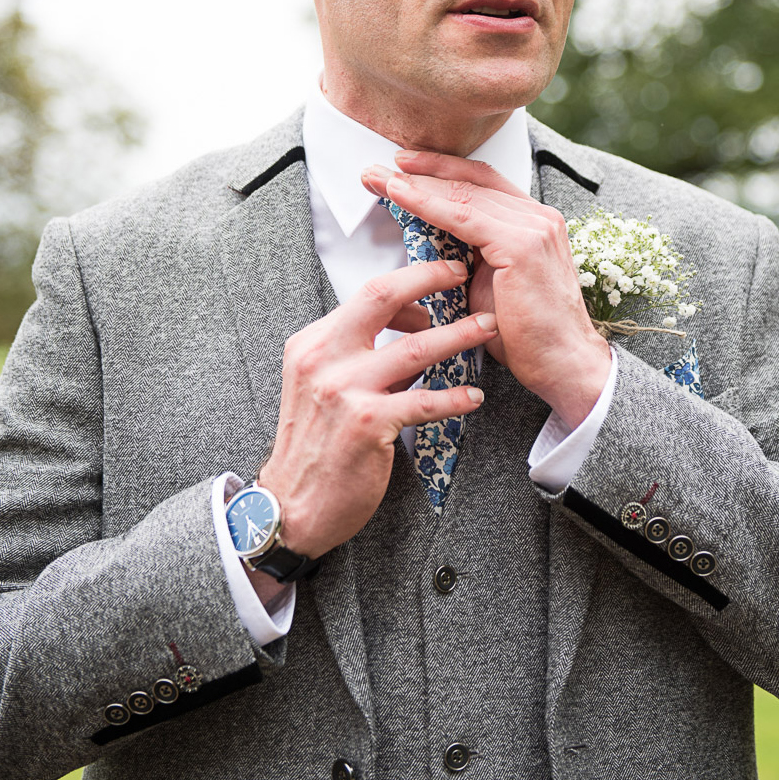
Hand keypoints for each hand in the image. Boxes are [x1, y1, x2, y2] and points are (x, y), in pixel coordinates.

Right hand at [253, 258, 495, 579]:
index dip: (411, 281)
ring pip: (416, 348)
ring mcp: (343, 390)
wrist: (291, 505)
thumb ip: (363, 352)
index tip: (442, 277)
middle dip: (430, 278)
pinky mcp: (366, 424)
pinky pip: (424, 401)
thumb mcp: (324, 385)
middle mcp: (323, 359)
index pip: (367, 294)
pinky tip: (474, 397)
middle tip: (465, 274)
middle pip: (383, 296)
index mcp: (313, 344)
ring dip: (459, 335)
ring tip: (487, 329)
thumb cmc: (317, 444)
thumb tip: (414, 320)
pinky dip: (454, 397)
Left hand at [360, 150, 614, 428]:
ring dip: (416, 185)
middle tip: (375, 169)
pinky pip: (464, 217)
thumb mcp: (490, 283)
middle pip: (471, 182)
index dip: (441, 170)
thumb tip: (428, 242)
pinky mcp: (523, 246)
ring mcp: (535, 228)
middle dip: (421, 172)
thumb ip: (468, 256)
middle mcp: (539, 217)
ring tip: (378, 178)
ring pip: (464, 195)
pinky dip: (427, 204)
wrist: (562, 364)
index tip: (402, 168)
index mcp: (536, 222)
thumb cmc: (527, 334)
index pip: (484, 183)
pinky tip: (399, 195)